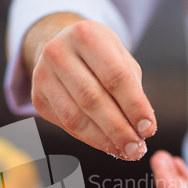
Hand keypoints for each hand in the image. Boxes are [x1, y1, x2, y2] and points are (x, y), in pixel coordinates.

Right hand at [22, 13, 155, 159]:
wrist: (60, 48)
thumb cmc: (99, 56)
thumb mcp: (120, 58)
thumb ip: (132, 89)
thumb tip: (142, 129)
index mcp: (86, 35)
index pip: (115, 76)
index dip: (134, 106)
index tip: (149, 129)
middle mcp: (58, 53)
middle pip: (93, 100)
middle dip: (119, 129)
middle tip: (138, 150)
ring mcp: (42, 76)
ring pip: (75, 118)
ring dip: (104, 140)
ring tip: (126, 152)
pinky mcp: (38, 98)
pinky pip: (66, 126)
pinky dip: (90, 139)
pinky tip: (108, 145)